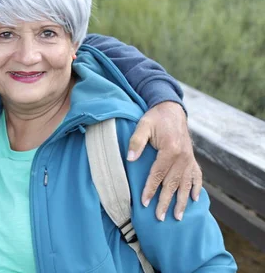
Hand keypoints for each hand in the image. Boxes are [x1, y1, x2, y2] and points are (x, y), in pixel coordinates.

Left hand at [127, 101, 201, 220]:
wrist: (172, 109)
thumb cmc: (155, 118)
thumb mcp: (143, 125)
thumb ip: (136, 142)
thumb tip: (130, 159)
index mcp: (170, 149)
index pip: (158, 174)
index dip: (150, 189)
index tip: (144, 203)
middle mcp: (183, 157)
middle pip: (172, 183)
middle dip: (166, 202)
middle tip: (159, 217)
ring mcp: (190, 159)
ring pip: (185, 184)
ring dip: (181, 201)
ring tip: (177, 217)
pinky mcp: (192, 159)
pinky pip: (197, 176)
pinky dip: (196, 188)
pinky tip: (195, 200)